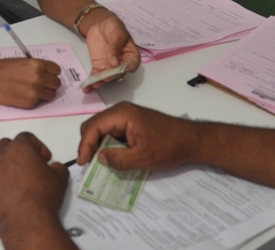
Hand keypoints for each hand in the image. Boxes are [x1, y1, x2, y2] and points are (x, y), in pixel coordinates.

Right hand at [0, 58, 61, 108]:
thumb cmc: (2, 69)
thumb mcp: (23, 61)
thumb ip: (37, 67)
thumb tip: (47, 73)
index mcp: (38, 65)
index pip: (57, 70)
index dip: (52, 73)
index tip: (48, 74)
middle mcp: (39, 78)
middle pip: (56, 83)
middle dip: (50, 83)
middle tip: (41, 83)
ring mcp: (36, 92)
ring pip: (51, 94)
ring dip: (44, 92)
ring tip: (32, 89)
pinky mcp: (30, 103)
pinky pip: (39, 102)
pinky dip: (34, 99)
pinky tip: (23, 94)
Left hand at [0, 133, 69, 242]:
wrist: (26, 221)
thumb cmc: (41, 199)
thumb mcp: (59, 180)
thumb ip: (58, 168)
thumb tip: (56, 168)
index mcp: (20, 148)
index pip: (26, 138)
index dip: (37, 146)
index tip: (42, 157)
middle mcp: (0, 156)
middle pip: (5, 145)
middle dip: (15, 153)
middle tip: (25, 165)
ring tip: (3, 170)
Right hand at [77, 102, 198, 170]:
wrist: (191, 140)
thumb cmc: (169, 146)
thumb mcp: (142, 157)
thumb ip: (118, 159)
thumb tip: (99, 158)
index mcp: (122, 114)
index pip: (93, 127)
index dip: (85, 145)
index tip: (83, 163)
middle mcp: (120, 111)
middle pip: (94, 125)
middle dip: (88, 144)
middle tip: (88, 163)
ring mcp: (125, 116)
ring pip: (101, 129)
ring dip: (97, 145)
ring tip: (97, 162)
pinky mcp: (130, 123)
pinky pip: (111, 132)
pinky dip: (106, 144)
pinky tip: (110, 157)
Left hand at [82, 12, 140, 91]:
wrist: (100, 23)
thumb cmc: (114, 26)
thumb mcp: (118, 33)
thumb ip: (116, 46)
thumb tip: (114, 62)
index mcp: (131, 54)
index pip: (133, 64)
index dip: (129, 68)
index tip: (123, 69)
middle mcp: (122, 63)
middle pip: (119, 72)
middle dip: (112, 76)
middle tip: (106, 77)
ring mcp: (109, 65)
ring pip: (107, 76)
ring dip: (101, 81)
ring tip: (95, 84)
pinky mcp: (99, 65)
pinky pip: (96, 75)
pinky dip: (92, 81)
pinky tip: (87, 86)